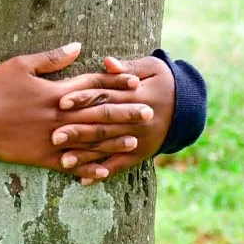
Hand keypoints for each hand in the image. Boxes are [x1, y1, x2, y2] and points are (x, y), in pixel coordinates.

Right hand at [0, 42, 143, 179]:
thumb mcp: (19, 65)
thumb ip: (51, 58)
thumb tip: (77, 47)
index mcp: (55, 93)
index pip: (92, 86)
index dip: (115, 83)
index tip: (135, 82)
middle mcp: (59, 117)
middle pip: (99, 114)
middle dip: (125, 113)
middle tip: (149, 112)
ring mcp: (52, 139)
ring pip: (90, 141)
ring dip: (114, 141)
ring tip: (135, 140)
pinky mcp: (42, 156)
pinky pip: (71, 164)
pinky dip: (88, 167)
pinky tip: (104, 170)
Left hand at [51, 55, 175, 184]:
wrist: (188, 106)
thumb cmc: (163, 81)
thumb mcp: (151, 68)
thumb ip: (128, 66)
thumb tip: (108, 62)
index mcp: (134, 96)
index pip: (104, 97)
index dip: (83, 99)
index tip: (62, 102)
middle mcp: (135, 120)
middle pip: (102, 125)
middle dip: (78, 131)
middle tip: (54, 136)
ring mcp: (138, 139)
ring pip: (107, 148)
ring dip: (85, 156)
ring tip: (64, 161)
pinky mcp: (140, 154)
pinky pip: (120, 165)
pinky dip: (102, 173)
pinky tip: (84, 181)